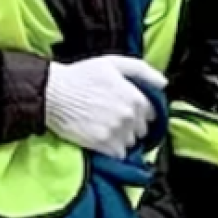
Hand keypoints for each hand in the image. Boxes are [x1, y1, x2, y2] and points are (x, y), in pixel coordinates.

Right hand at [44, 55, 167, 157]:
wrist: (52, 93)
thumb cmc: (82, 75)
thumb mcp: (114, 63)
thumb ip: (143, 71)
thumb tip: (164, 84)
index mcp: (136, 97)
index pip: (151, 113)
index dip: (140, 112)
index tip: (127, 110)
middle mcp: (130, 117)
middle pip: (142, 130)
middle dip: (132, 126)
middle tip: (114, 119)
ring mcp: (117, 132)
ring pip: (131, 142)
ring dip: (123, 139)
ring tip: (106, 129)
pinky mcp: (103, 145)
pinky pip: (119, 154)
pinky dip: (113, 150)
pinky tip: (102, 140)